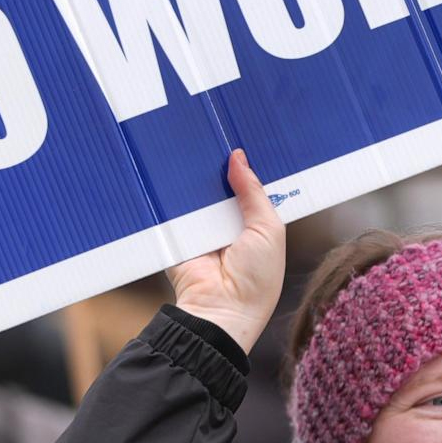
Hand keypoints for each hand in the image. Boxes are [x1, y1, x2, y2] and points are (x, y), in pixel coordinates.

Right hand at [166, 149, 285, 353]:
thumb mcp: (268, 229)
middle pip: (222, 185)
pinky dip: (174, 192)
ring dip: (197, 176)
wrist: (220, 311)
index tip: (245, 136)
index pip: (251, 187)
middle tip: (216, 131)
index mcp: (255, 225)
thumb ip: (254, 193)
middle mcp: (228, 225)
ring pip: (198, 193)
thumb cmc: (256, 278)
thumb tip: (238, 158)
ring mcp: (201, 229)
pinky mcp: (177, 234)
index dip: (248, 166)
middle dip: (220, 165)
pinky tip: (173, 166)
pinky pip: (175, 208)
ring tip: (195, 141)